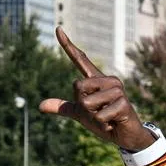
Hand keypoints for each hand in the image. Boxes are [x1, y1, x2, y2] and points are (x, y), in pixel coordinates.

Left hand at [39, 28, 152, 150]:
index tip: (58, 29)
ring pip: (87, 103)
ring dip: (94, 117)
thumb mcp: (80, 114)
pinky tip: (113, 123)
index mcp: (95, 80)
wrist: (124, 136)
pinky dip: (103, 124)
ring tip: (107, 117)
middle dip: (82, 106)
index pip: (79, 59)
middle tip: (98, 112)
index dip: (67, 45)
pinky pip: (99, 115)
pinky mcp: (124, 103)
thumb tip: (40, 105)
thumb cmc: (104, 121)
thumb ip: (63, 108)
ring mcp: (117, 90)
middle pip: (77, 87)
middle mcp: (107, 80)